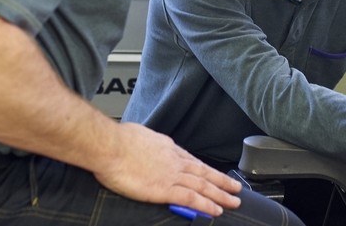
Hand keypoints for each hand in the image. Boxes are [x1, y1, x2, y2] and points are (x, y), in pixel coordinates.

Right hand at [93, 122, 241, 216]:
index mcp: (166, 146)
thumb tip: (142, 145)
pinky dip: (206, 205)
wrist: (109, 146)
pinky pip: (191, 198)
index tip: (213, 174)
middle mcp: (174, 159)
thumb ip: (145, 143)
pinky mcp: (165, 189)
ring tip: (234, 201)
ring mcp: (171, 174)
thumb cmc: (116, 140)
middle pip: (204, 171)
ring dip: (221, 194)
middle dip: (221, 181)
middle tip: (236, 188)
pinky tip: (216, 211)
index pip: (190, 159)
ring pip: (203, 185)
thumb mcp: (137, 134)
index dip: (204, 169)